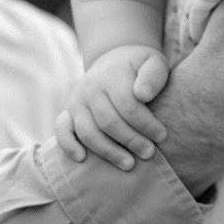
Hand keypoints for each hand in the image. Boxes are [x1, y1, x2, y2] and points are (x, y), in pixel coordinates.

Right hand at [55, 45, 168, 170]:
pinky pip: (62, 130)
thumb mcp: (153, 62)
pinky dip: (69, 145)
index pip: (128, 105)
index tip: (162, 136)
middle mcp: (91, 88)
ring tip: (129, 164)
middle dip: (131, 140)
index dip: (146, 124)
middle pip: (109, 122)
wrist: (114, 59)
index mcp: (112, 75)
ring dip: (108, 151)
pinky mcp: (67, 112)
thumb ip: (153, 76)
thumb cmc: (139, 66)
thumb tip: (142, 94)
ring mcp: (77, 101)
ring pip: (88, 132)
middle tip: (149, 153)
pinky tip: (82, 159)